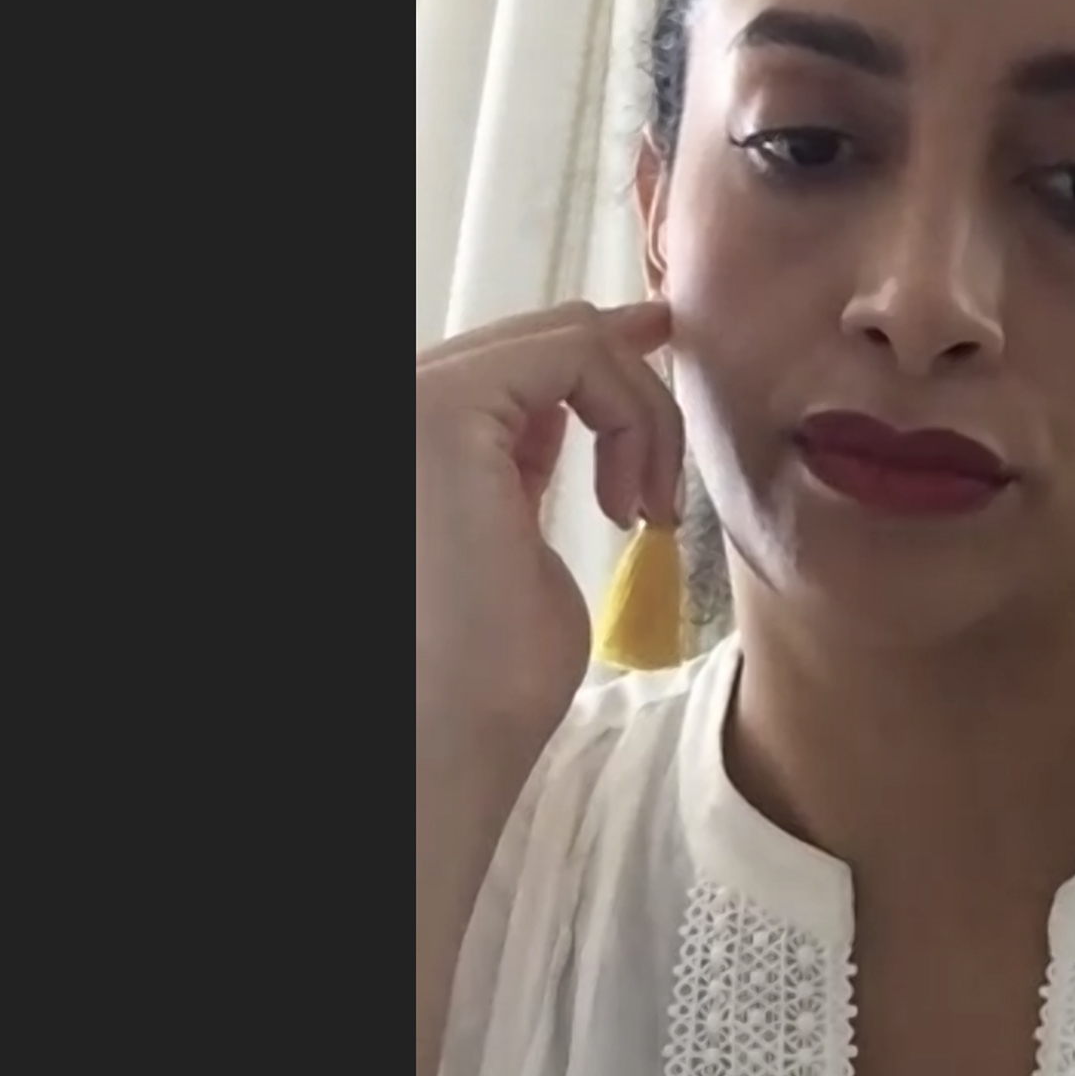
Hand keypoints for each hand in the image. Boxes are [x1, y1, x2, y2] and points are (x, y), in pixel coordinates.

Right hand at [415, 300, 681, 778]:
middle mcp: (410, 403)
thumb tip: (563, 416)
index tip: (664, 361)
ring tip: (645, 513)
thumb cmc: (486, 679)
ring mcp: (416, 397)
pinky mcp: (443, 407)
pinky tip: (630, 505)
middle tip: (662, 491)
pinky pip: (576, 351)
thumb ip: (526, 465)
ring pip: (570, 335)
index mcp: (424, 440)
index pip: (519, 359)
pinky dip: (633, 413)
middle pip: (546, 337)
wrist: (452, 740)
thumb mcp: (517, 544)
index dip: (604, 355)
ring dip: (640, 415)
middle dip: (634, 389)